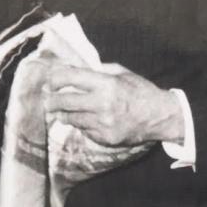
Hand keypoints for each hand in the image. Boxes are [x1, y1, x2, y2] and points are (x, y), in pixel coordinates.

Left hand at [43, 62, 181, 147]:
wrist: (160, 117)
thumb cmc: (141, 91)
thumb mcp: (122, 73)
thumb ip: (99, 71)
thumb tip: (76, 68)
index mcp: (106, 84)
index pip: (71, 78)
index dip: (55, 79)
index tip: (49, 81)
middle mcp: (102, 104)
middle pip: (65, 101)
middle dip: (52, 101)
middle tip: (47, 100)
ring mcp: (103, 123)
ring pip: (72, 119)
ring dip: (63, 114)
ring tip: (58, 112)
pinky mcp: (105, 138)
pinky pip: (85, 130)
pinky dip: (81, 125)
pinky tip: (83, 120)